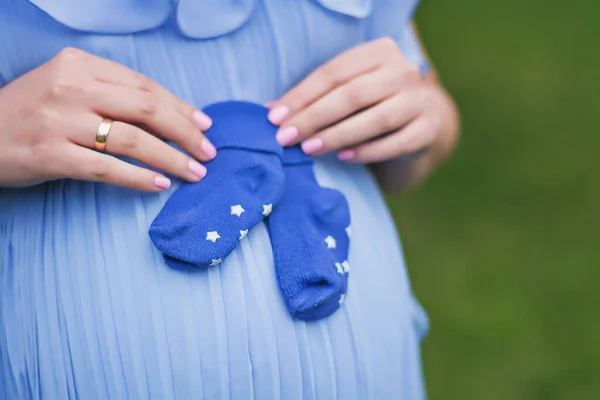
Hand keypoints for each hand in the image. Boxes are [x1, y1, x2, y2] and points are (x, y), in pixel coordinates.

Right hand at [0, 48, 215, 190]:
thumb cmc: (32, 112)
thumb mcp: (68, 87)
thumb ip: (111, 92)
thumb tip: (170, 116)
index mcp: (80, 64)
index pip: (145, 86)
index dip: (181, 108)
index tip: (204, 126)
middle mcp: (71, 87)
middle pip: (147, 108)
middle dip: (186, 133)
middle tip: (208, 153)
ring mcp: (60, 121)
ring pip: (132, 139)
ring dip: (171, 159)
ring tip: (195, 173)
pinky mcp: (52, 154)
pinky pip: (108, 168)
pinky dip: (138, 178)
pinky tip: (160, 185)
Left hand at [267, 37, 449, 163]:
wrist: (421, 119)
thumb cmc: (371, 103)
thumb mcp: (347, 90)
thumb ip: (316, 97)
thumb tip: (272, 112)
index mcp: (380, 51)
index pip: (334, 72)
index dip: (301, 96)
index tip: (275, 118)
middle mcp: (404, 70)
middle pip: (353, 94)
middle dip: (314, 118)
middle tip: (287, 138)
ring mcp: (421, 99)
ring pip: (376, 119)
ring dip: (337, 136)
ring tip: (309, 149)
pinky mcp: (428, 128)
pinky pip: (397, 143)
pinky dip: (368, 152)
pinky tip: (343, 158)